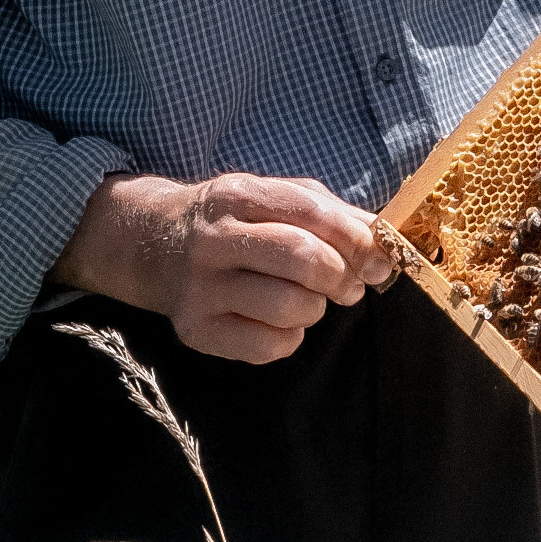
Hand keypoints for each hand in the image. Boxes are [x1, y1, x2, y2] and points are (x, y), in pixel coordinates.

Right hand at [53, 169, 393, 363]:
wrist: (156, 244)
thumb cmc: (237, 222)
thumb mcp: (277, 198)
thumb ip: (333, 215)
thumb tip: (384, 246)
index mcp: (238, 194)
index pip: (311, 213)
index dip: (356, 238)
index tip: (374, 257)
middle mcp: (214, 238)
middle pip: (302, 259)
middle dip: (340, 276)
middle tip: (346, 285)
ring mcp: (201, 287)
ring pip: (289, 307)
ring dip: (315, 308)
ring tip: (306, 300)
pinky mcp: (196, 329)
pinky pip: (268, 346)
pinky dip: (289, 338)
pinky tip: (277, 321)